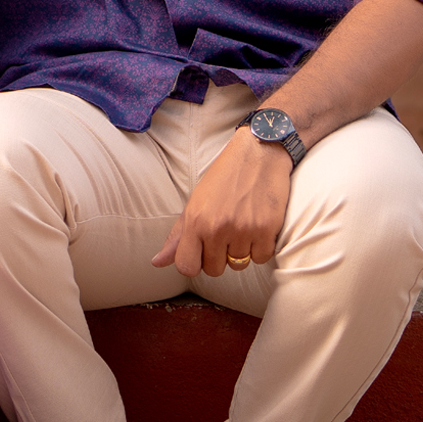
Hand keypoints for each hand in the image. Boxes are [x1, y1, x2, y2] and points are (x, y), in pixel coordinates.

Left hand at [151, 128, 290, 278]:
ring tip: (242, 223)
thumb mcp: (196, 201)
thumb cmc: (225, 176)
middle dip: (219, 255)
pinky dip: (261, 246)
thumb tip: (157, 263)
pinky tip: (258, 224)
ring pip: (239, 265)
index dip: (195, 262)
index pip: (186, 266)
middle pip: (214, 270)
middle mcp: (217, 228)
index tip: (202, 250)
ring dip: (241, 250)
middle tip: (225, 230)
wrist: (258, 152)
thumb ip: (178, 235)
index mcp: (196, 220)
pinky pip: (261, 258)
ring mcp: (242, 230)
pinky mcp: (266, 231)